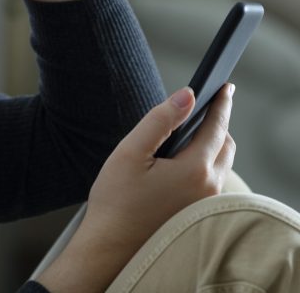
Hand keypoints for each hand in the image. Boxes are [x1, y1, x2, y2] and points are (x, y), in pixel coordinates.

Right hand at [37, 84, 235, 291]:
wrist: (110, 248)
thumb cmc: (116, 200)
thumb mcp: (132, 151)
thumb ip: (161, 119)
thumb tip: (187, 95)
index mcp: (194, 170)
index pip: (217, 127)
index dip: (221, 103)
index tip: (225, 87)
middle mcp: (208, 188)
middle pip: (225, 145)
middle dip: (217, 123)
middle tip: (204, 107)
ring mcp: (205, 204)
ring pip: (221, 163)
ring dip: (212, 143)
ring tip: (190, 131)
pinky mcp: (199, 214)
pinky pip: (214, 180)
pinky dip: (207, 162)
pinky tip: (183, 160)